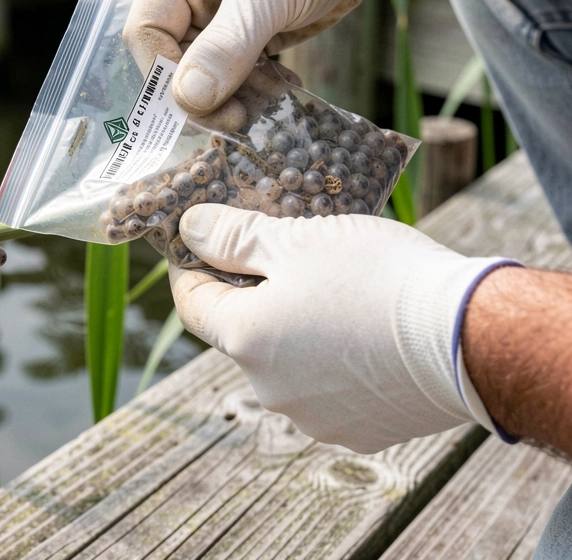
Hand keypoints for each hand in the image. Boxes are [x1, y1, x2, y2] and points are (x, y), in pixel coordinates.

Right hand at [124, 0, 405, 119]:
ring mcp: (213, 16)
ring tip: (270, 103)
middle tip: (239, 119)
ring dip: (234, 98)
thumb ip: (227, 47)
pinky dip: (253, 92)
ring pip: (204, 77)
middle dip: (205, 94)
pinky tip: (281, 91)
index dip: (166, 75)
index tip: (201, 106)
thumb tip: (187, 99)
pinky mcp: (242, 34)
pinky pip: (234, 76)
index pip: (147, 33)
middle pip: (173, 61)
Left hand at [171, 203, 513, 452]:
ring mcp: (314, 418)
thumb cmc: (378, 279)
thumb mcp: (297, 240)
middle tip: (287, 255)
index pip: (193, 302)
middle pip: (242, 332)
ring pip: (287, 362)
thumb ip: (234, 237)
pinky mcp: (359, 431)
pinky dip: (337, 360)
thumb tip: (190, 230)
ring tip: (339, 291)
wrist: (472, 341)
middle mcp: (268, 389)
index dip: (192, 267)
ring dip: (298, 329)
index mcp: (243, 339)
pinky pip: (331, 389)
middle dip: (256, 294)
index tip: (200, 243)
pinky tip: (368, 331)